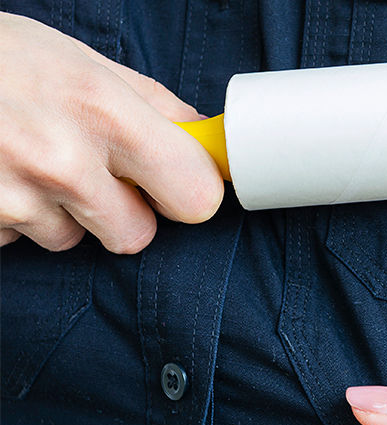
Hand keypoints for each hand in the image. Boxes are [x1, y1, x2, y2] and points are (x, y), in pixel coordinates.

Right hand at [0, 13, 222, 252]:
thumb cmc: (2, 58)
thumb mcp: (82, 62)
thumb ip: (153, 104)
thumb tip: (202, 137)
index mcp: (104, 112)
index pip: (194, 194)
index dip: (191, 193)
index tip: (181, 186)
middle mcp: (63, 163)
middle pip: (136, 234)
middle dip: (123, 211)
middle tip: (95, 173)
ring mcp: (14, 200)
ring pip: (73, 241)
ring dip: (62, 213)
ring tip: (30, 161)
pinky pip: (21, 242)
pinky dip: (17, 218)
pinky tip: (0, 175)